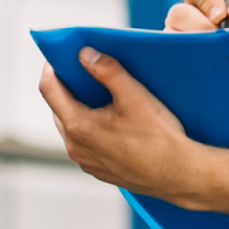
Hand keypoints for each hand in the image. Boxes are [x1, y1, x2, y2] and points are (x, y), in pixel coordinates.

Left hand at [38, 47, 207, 203]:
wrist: (179, 174)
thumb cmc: (159, 137)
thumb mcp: (134, 95)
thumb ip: (107, 70)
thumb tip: (85, 54)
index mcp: (79, 126)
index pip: (49, 90)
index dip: (52, 68)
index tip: (60, 56)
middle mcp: (75, 147)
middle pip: (58, 108)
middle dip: (66, 88)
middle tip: (84, 71)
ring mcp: (86, 162)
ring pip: (71, 127)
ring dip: (78, 108)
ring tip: (99, 94)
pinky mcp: (98, 170)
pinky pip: (84, 143)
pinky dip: (89, 127)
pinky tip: (111, 120)